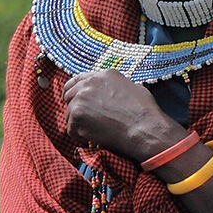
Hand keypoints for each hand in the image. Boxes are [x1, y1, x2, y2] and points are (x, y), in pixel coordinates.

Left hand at [62, 69, 185, 162]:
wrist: (144, 129)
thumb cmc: (144, 111)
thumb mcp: (133, 88)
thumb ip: (114, 87)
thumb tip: (108, 93)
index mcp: (103, 75)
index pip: (78, 80)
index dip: (74, 91)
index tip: (74, 99)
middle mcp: (89, 84)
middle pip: (68, 95)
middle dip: (75, 107)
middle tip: (86, 119)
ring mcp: (80, 99)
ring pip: (69, 113)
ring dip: (79, 123)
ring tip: (97, 130)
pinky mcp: (76, 116)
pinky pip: (71, 129)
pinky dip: (80, 135)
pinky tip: (96, 137)